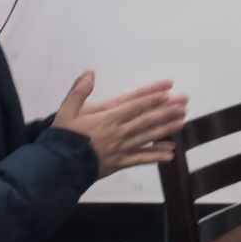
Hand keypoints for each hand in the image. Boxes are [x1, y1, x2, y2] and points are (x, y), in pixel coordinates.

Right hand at [52, 72, 187, 174]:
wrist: (56, 168)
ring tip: (183, 122)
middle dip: (167, 111)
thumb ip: (78, 92)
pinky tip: (171, 154)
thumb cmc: (62, 139)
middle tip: (184, 104)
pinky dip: (156, 156)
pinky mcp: (119, 164)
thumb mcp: (65, 112)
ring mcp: (121, 149)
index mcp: (107, 119)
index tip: (168, 92)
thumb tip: (90, 72)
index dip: (152, 98)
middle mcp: (118, 133)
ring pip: (148, 138)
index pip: (134, 106)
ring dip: (166, 129)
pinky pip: (141, 159)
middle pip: (147, 120)